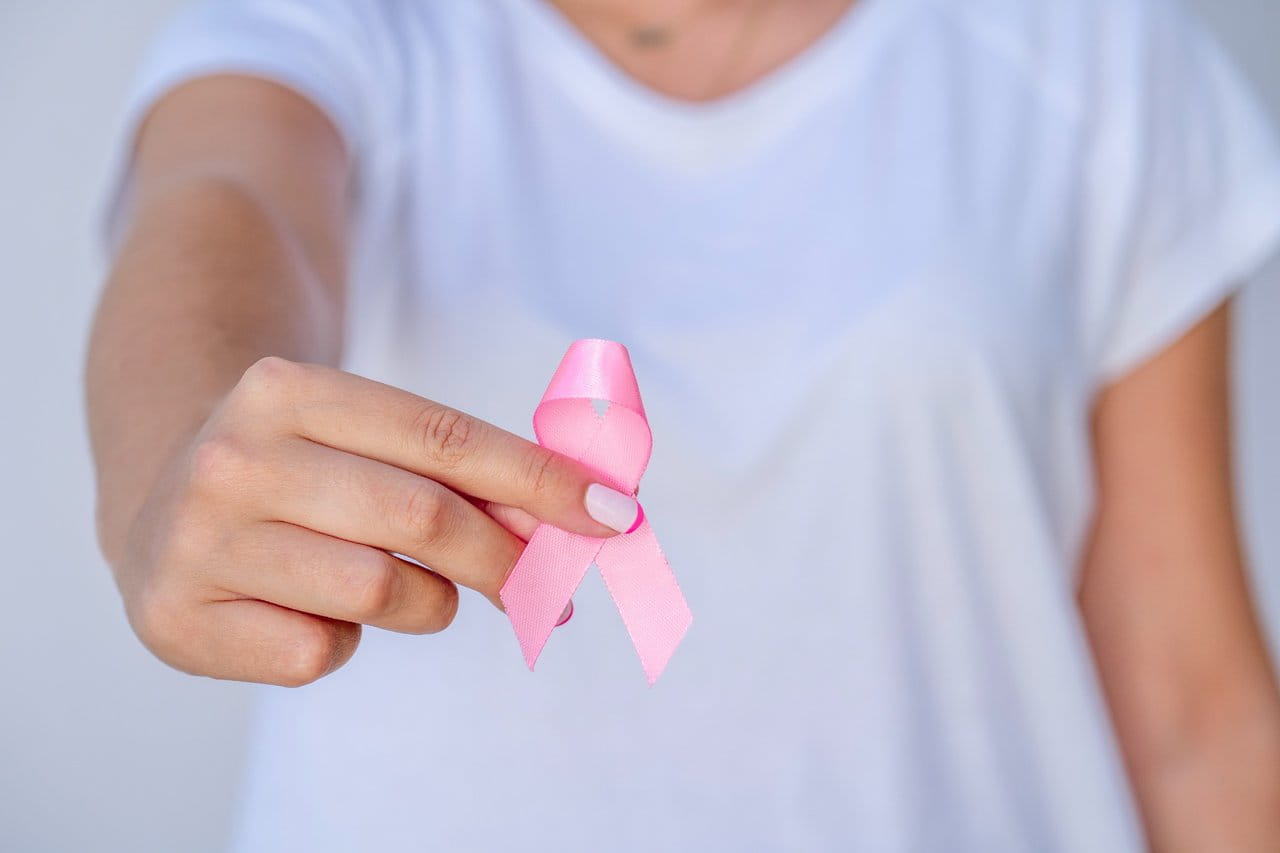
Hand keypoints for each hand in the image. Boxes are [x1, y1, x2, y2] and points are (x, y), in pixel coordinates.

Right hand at [111, 356, 639, 685]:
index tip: (612, 515)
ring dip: (428, 603)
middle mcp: (234, 459)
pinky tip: (315, 611)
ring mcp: (198, 542)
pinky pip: (321, 653)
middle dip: (507, 561)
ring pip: (381, 592)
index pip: (444, 437)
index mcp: (286, 389)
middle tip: (549, 590)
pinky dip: (344, 641)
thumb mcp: (362, 439)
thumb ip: (456, 470)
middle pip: (422, 519)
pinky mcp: (179, 620)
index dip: (539, 480)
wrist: (160, 497)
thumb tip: (582, 516)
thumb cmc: (300, 470)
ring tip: (409, 588)